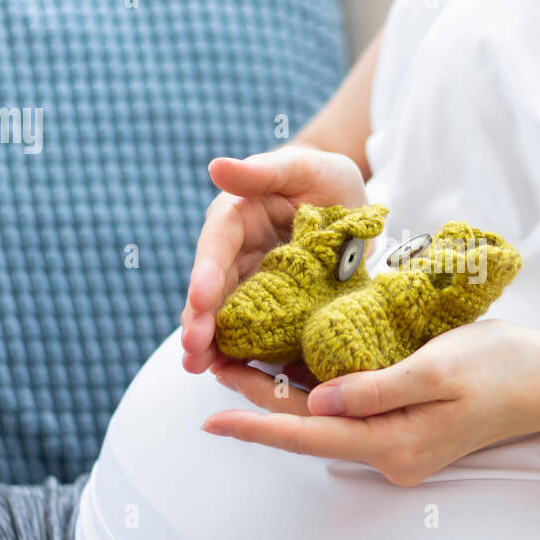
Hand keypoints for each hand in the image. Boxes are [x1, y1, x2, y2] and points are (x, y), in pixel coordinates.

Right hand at [180, 145, 367, 373]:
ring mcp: (250, 283)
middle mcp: (234, 254)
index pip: (217, 245)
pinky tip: (231, 373)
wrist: (347, 205)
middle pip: (212, 290)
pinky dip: (241, 351)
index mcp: (235, 218)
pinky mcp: (271, 306)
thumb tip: (215, 166)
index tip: (200, 298)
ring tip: (199, 368)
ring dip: (210, 343)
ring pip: (225, 315)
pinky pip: (254, 330)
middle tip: (192, 350)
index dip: (206, 272)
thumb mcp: (301, 168)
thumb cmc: (322, 178)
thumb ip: (262, 170)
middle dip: (200, 320)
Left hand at [200, 320, 539, 485]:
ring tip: (241, 365)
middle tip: (214, 369)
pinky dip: (318, 393)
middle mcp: (391, 455)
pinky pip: (351, 416)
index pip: (309, 435)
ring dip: (285, 396)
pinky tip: (293, 369)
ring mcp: (400, 448)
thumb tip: (316, 398)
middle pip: (310, 429)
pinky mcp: (408, 432)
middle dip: (261, 402)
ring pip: (327, 423)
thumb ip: (374, 388)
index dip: (257, 424)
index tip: (209, 417)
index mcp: (394, 443)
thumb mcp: (436, 368)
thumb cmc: (501, 368)